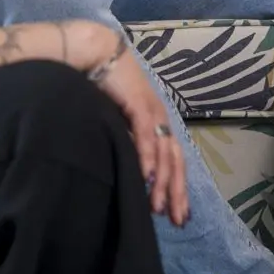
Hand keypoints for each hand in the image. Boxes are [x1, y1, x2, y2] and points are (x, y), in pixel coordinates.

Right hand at [61, 20, 187, 226]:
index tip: (177, 215)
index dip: (176, 188)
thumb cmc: (100, 87)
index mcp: (156, 123)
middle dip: (177, 193)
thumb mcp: (114, 122)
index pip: (172, 161)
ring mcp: (152, 111)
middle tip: (178, 221)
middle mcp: (160, 119)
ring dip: (162, 182)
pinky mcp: (138, 104)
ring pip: (164, 153)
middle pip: (175, 162)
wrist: (95, 52)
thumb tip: (123, 172)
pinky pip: (146, 134)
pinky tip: (147, 176)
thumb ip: (122, 143)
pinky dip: (147, 156)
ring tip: (159, 207)